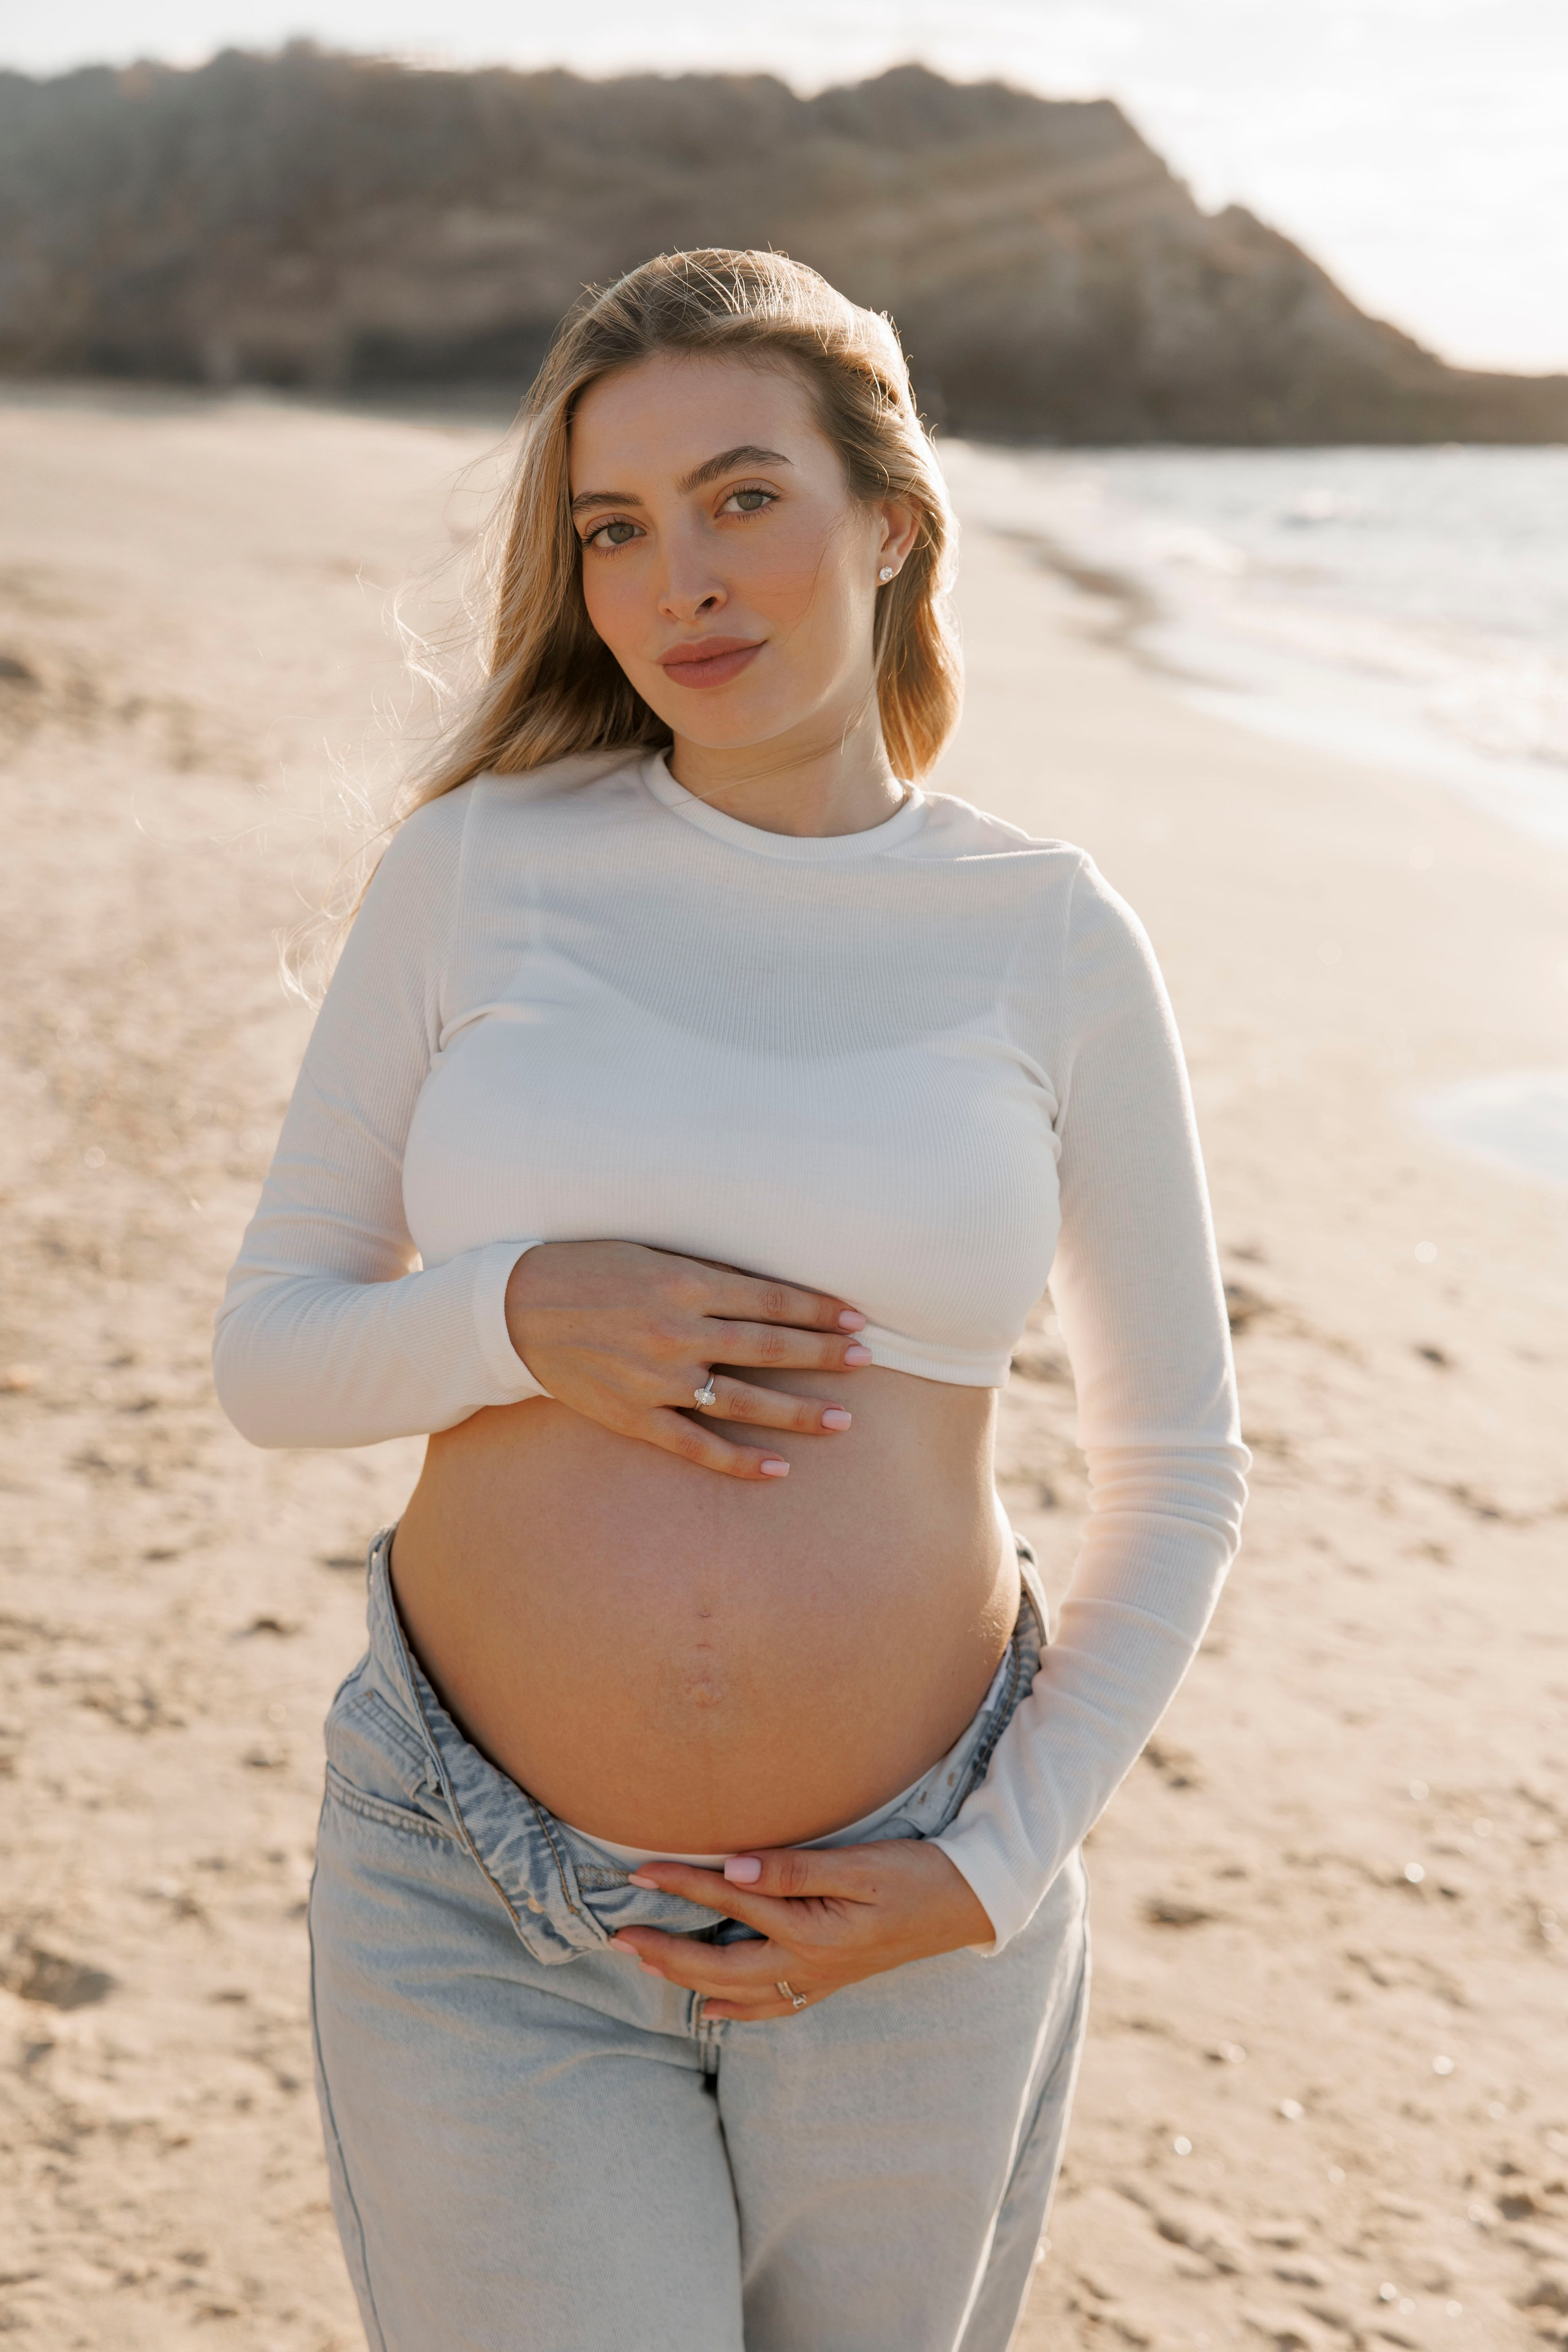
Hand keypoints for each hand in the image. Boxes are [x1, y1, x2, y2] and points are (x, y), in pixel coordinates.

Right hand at [503, 1239, 871, 1480]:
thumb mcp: (650, 1255)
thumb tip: (768, 1288)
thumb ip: (706, 1274)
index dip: (817, 1310)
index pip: (769, 1299)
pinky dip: (740, 1460)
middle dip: (824, 1354)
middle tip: (867, 1360)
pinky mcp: (634, 1416)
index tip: (855, 1317)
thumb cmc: (588, 1269)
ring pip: (743, 1401)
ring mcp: (657, 1380)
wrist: (516, 1309)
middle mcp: (677, 1332)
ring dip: (798, 1411)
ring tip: (844, 1420)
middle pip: (769, 1348)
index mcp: (683, 1283)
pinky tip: (779, 1468)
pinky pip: (697, 1445)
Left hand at [606, 1840, 994, 2018]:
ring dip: (688, 1977)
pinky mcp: (830, 1980)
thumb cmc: (916, 1874)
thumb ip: (794, 1868)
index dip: (683, 1883)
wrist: (967, 1904)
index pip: (732, 1901)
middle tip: (618, 1937)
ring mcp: (818, 1979)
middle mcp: (808, 1964)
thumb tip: (733, 1866)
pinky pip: (771, 2006)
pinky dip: (735, 2010)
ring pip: (738, 1989)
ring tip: (645, 1965)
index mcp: (811, 1931)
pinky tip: (710, 2009)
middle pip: (720, 1963)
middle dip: (666, 1950)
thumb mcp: (860, 1864)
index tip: (641, 1871)